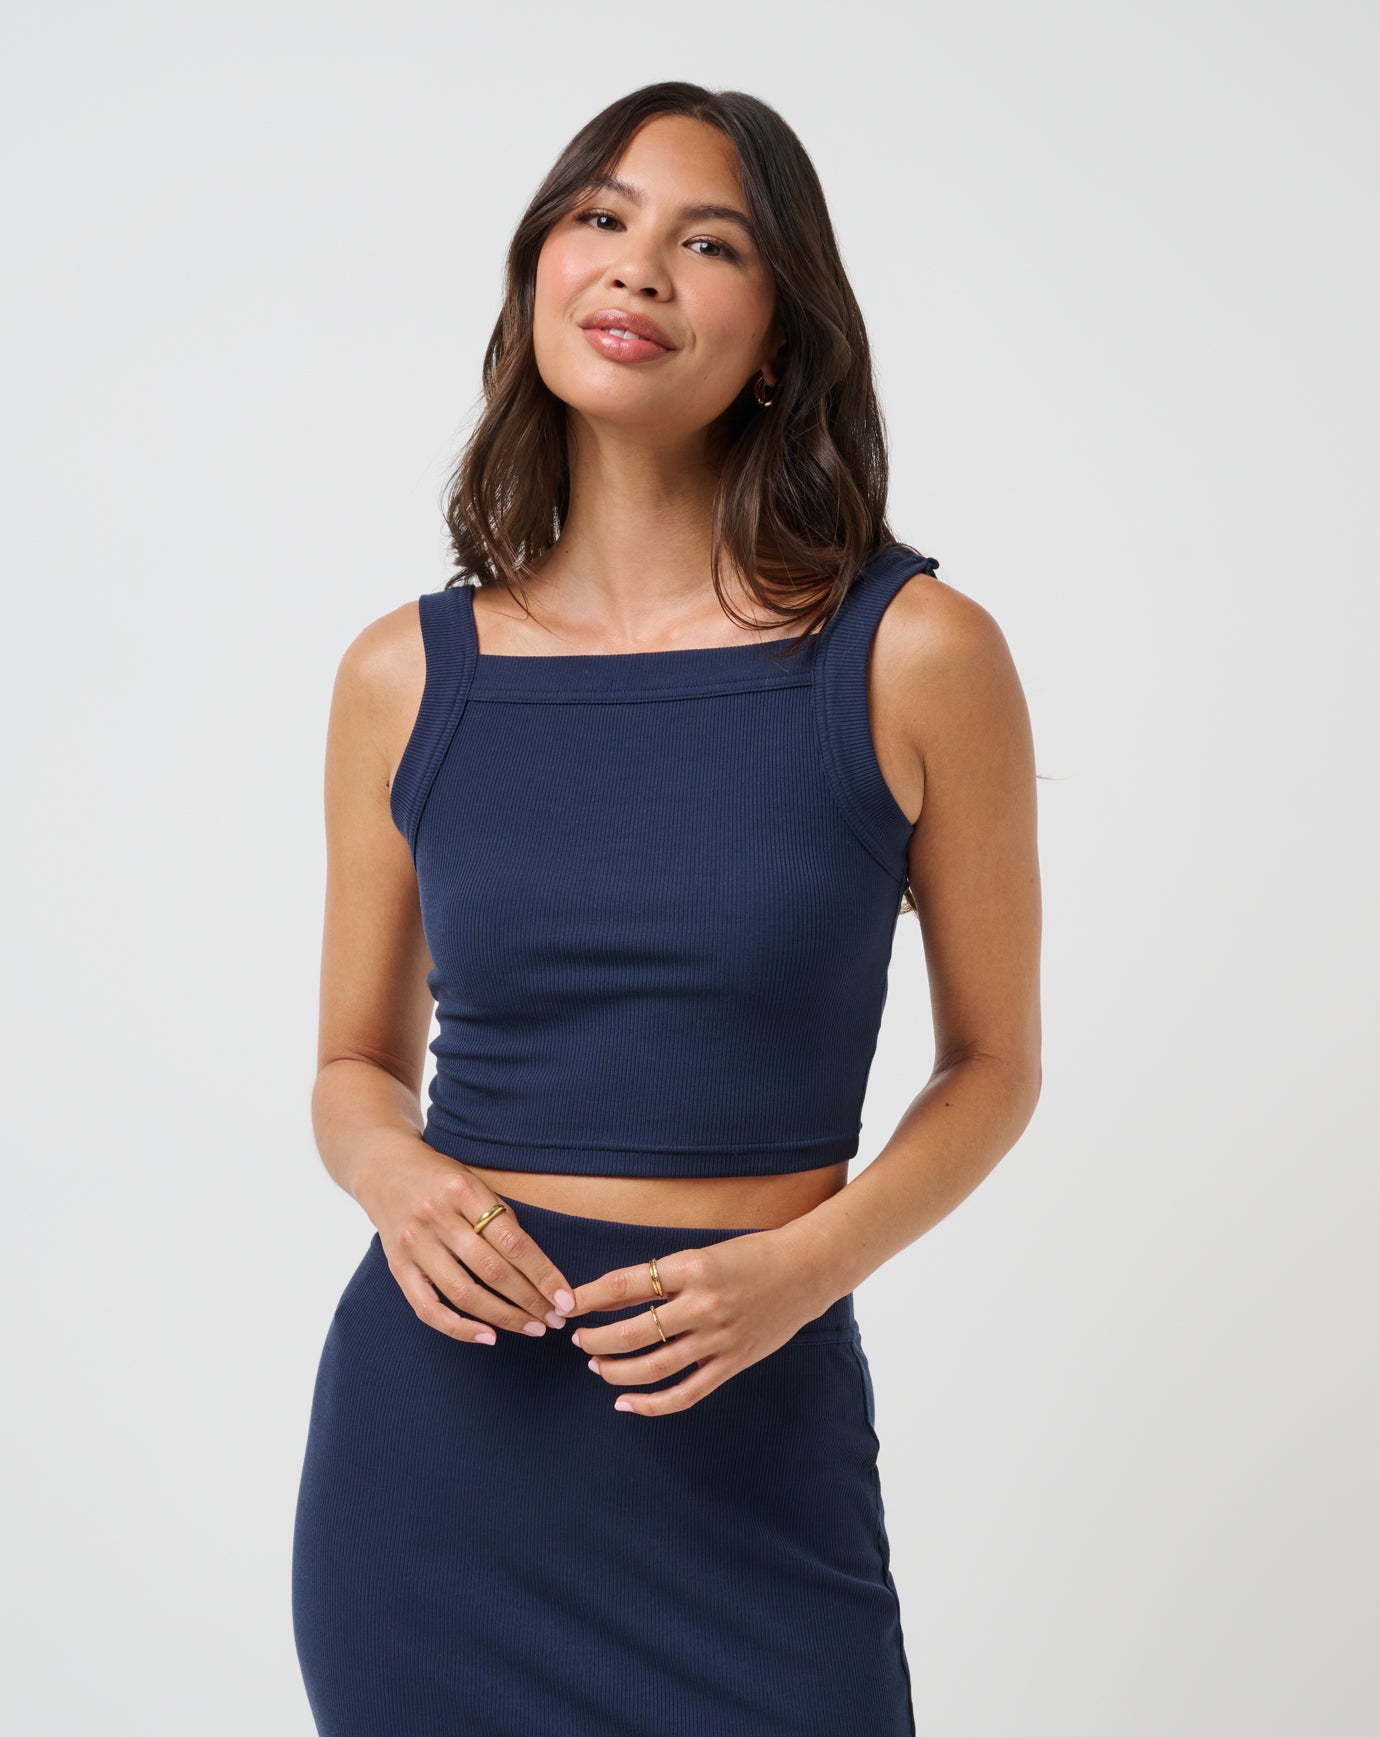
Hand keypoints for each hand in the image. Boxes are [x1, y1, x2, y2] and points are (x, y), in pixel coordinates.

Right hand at [356, 1141, 576, 1344]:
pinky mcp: (397, 1267)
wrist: (384, 1169)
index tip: (566, 1297)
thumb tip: (537, 1267)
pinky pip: (428, 1308)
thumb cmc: (441, 1178)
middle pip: (492, 1270)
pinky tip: (488, 1336)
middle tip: (556, 1319)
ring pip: (464, 1293)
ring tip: (532, 1328)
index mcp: (464, 1191)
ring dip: (503, 1317)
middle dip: (530, 1300)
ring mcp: (414, 1244)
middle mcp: (437, 1218)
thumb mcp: (474, 1182)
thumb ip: (499, 1218)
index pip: (513, 1241)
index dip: (543, 1274)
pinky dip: (459, 1328)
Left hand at [569, 1222, 835, 1414]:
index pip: (625, 1285)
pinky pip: (685, 1394)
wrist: (806, 1270)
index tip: (568, 1305)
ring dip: (616, 1370)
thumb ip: (662, 1277)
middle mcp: (703, 1305)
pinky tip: (626, 1403)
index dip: (589, 1297)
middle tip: (578, 1338)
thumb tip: (612, 1296)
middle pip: (633, 1333)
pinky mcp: (732, 1363)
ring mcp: (719, 1339)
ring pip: (653, 1367)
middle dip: (596, 1339)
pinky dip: (652, 1404)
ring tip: (596, 1365)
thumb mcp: (701, 1254)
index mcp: (692, 1268)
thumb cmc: (751, 1255)